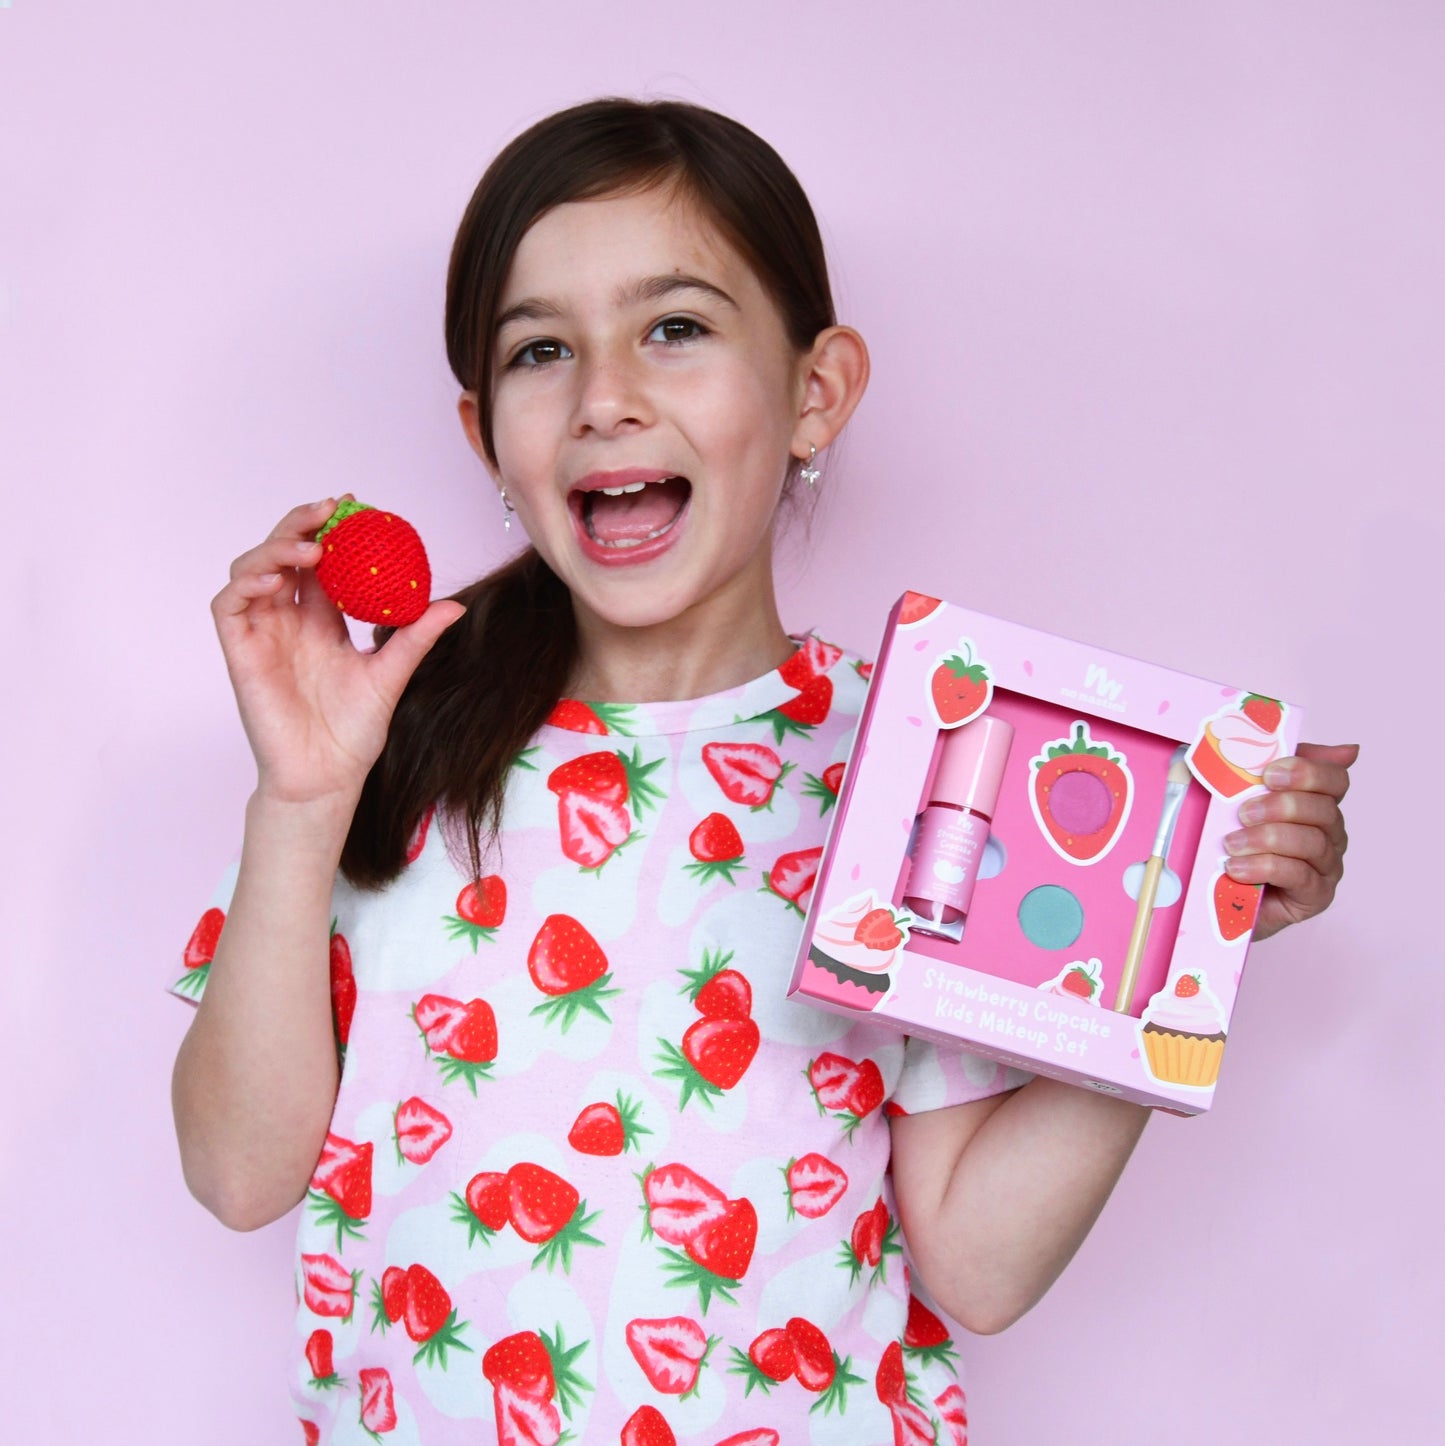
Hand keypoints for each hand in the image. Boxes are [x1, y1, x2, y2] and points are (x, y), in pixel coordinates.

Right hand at [210, 497, 466, 804]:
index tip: (354, 505)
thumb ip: (416, 638)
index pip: (320, 563)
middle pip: (283, 555)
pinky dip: (247, 582)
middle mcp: (288, 622)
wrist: (327, 776)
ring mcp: (262, 634)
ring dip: (275, 547)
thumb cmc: (354, 732)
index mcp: (322, 622)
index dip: (329, 530)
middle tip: (330, 508)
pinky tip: (278, 577)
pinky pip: (229, 605)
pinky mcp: (240, 653)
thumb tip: (455, 605)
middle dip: (301, 525)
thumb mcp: (392, 675)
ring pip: (252, 570)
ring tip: (311, 546)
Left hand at [1220, 741, 1357, 941]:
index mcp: (1316, 803)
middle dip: (1281, 806)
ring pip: (1312, 843)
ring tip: (1232, 844)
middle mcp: (1329, 833)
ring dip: (1268, 839)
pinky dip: (1265, 868)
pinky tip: (1237, 869)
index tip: (1269, 773)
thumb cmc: (1231, 842)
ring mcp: (1325, 866)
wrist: (1218, 898)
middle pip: (1324, 810)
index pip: (1334, 779)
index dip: (1307, 772)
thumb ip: (1261, 766)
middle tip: (1244, 812)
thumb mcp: (1236, 797)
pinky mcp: (1314, 896)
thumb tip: (1308, 745)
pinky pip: (1299, 876)